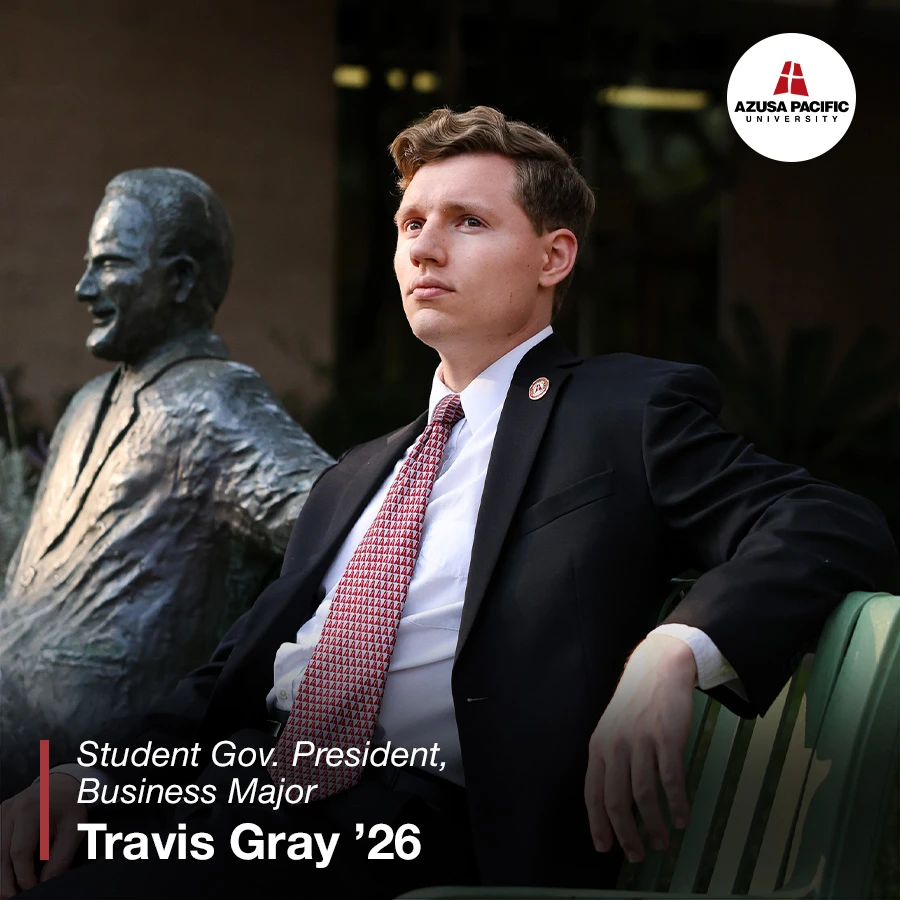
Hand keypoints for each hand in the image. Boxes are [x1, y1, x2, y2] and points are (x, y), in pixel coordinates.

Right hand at [0, 774, 85, 897]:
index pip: (19, 851)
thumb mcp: (75, 828)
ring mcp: (1, 813)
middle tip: (10, 897)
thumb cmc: (69, 806)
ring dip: (0, 873)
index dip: (23, 875)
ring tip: (6, 892)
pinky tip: (5, 875)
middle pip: (1, 853)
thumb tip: (45, 882)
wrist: (61, 784)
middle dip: (5, 880)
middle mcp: (10, 809)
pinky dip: (0, 862)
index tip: (31, 888)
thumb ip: (61, 856)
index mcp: (30, 809)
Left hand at [585, 634, 696, 862]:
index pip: (593, 794)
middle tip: (637, 855)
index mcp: (598, 746)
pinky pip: (670, 779)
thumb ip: (610, 761)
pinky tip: (682, 818)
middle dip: (626, 835)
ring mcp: (640, 741)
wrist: (657, 668)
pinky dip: (676, 803)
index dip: (598, 824)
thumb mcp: (612, 730)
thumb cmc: (635, 704)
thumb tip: (613, 803)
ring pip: (644, 795)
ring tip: (663, 842)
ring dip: (655, 825)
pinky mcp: (665, 737)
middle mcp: (615, 746)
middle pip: (616, 801)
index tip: (604, 848)